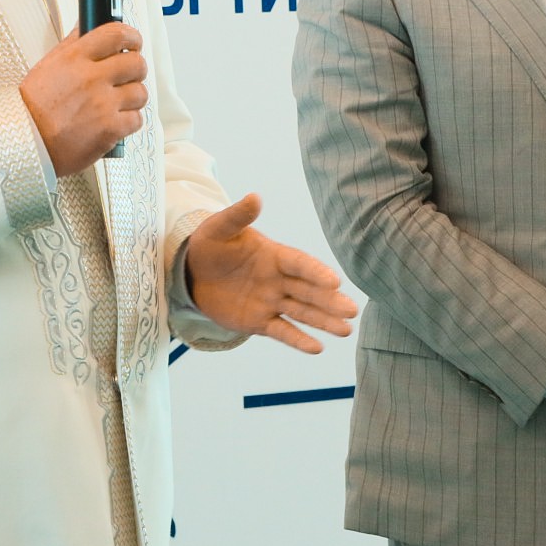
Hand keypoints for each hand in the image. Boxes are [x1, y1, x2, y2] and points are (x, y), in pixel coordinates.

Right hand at [20, 22, 148, 177]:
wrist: (25, 142)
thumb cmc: (33, 108)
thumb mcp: (47, 66)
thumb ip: (72, 44)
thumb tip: (86, 26)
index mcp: (75, 59)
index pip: (117, 34)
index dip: (132, 36)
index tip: (134, 42)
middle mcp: (91, 78)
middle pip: (137, 63)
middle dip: (135, 70)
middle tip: (126, 76)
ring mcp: (102, 104)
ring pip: (140, 93)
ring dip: (132, 98)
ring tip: (116, 103)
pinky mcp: (110, 129)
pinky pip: (137, 119)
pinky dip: (128, 122)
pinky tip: (113, 121)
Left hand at [181, 193, 357, 353]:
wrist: (192, 273)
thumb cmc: (210, 246)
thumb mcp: (219, 229)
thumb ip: (237, 216)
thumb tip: (254, 197)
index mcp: (274, 256)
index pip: (299, 264)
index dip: (316, 272)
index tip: (335, 281)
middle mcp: (278, 280)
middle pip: (308, 291)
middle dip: (329, 301)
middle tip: (352, 310)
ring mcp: (271, 302)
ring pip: (302, 313)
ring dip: (323, 322)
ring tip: (346, 331)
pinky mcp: (260, 322)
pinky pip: (282, 331)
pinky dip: (298, 340)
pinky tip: (317, 348)